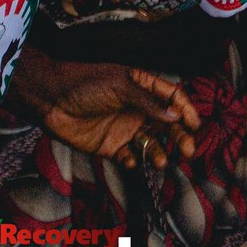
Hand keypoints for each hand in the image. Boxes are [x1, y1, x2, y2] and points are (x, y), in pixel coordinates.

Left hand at [22, 56, 201, 169]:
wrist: (52, 100)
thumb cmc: (87, 84)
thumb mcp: (121, 86)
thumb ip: (148, 102)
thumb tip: (176, 115)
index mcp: (143, 88)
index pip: (172, 98)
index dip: (185, 110)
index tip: (195, 124)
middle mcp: (138, 109)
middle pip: (166, 124)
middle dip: (179, 137)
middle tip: (188, 150)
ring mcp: (124, 128)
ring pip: (150, 142)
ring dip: (158, 152)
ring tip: (160, 161)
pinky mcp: (109, 146)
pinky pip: (128, 156)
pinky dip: (134, 161)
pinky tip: (132, 161)